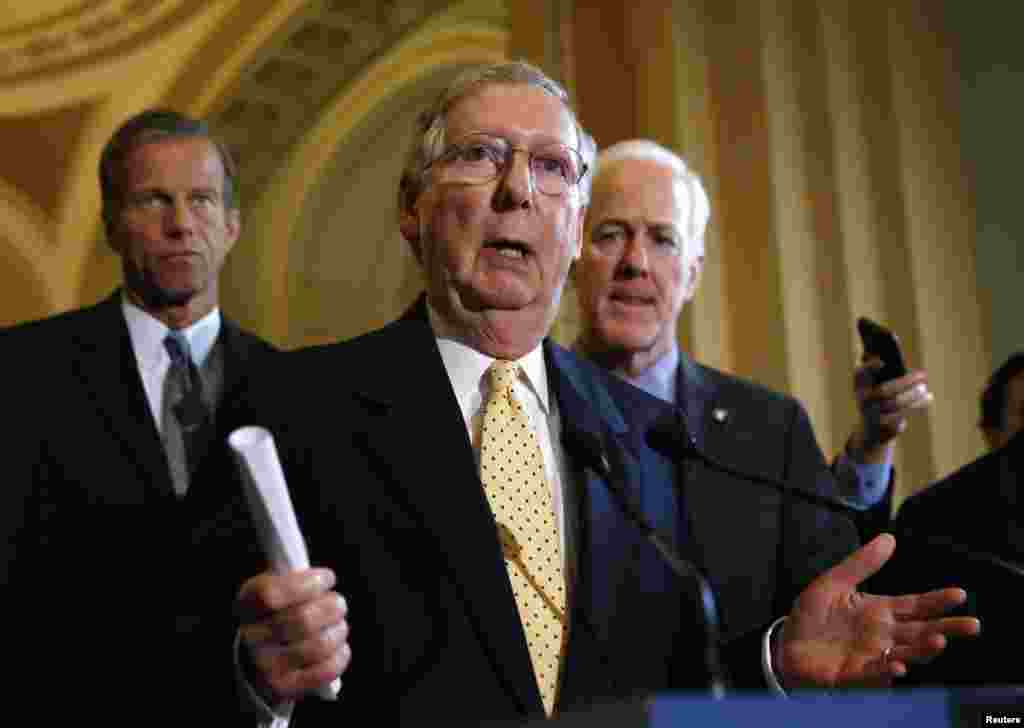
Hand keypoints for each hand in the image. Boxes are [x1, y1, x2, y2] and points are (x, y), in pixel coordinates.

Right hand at [237, 568, 350, 703]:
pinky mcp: (285, 687)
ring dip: (339, 630)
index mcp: (248, 605)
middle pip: (304, 619)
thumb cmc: (276, 614)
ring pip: (319, 645)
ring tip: (339, 624)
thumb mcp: (274, 588)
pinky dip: (340, 655)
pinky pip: (325, 670)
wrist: (256, 659)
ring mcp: (267, 666)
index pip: (272, 594)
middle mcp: (252, 638)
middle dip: (332, 606)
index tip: (327, 578)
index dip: (309, 583)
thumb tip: (323, 579)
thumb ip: (294, 579)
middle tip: (338, 603)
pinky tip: (338, 646)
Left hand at [776, 534, 979, 688]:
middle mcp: (883, 635)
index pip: (916, 605)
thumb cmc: (813, 616)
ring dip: (923, 650)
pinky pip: (875, 674)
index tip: (959, 594)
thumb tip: (889, 537)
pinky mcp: (855, 674)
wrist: (787, 644)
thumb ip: (862, 564)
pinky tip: (897, 665)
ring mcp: (872, 656)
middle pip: (922, 631)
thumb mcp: (834, 583)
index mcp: (880, 611)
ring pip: (907, 654)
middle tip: (972, 625)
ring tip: (938, 641)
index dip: (937, 600)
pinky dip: (887, 670)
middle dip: (947, 628)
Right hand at [848, 357, 932, 463]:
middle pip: (884, 391)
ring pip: (896, 403)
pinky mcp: (884, 426)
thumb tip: (886, 356)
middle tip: (923, 375)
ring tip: (924, 388)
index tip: (882, 362)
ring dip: (913, 394)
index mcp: (859, 385)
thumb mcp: (877, 384)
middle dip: (906, 383)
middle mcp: (862, 400)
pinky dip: (918, 404)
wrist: (871, 430)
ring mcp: (872, 415)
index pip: (861, 374)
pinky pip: (904, 413)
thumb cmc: (877, 399)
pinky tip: (928, 397)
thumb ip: (881, 370)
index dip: (869, 368)